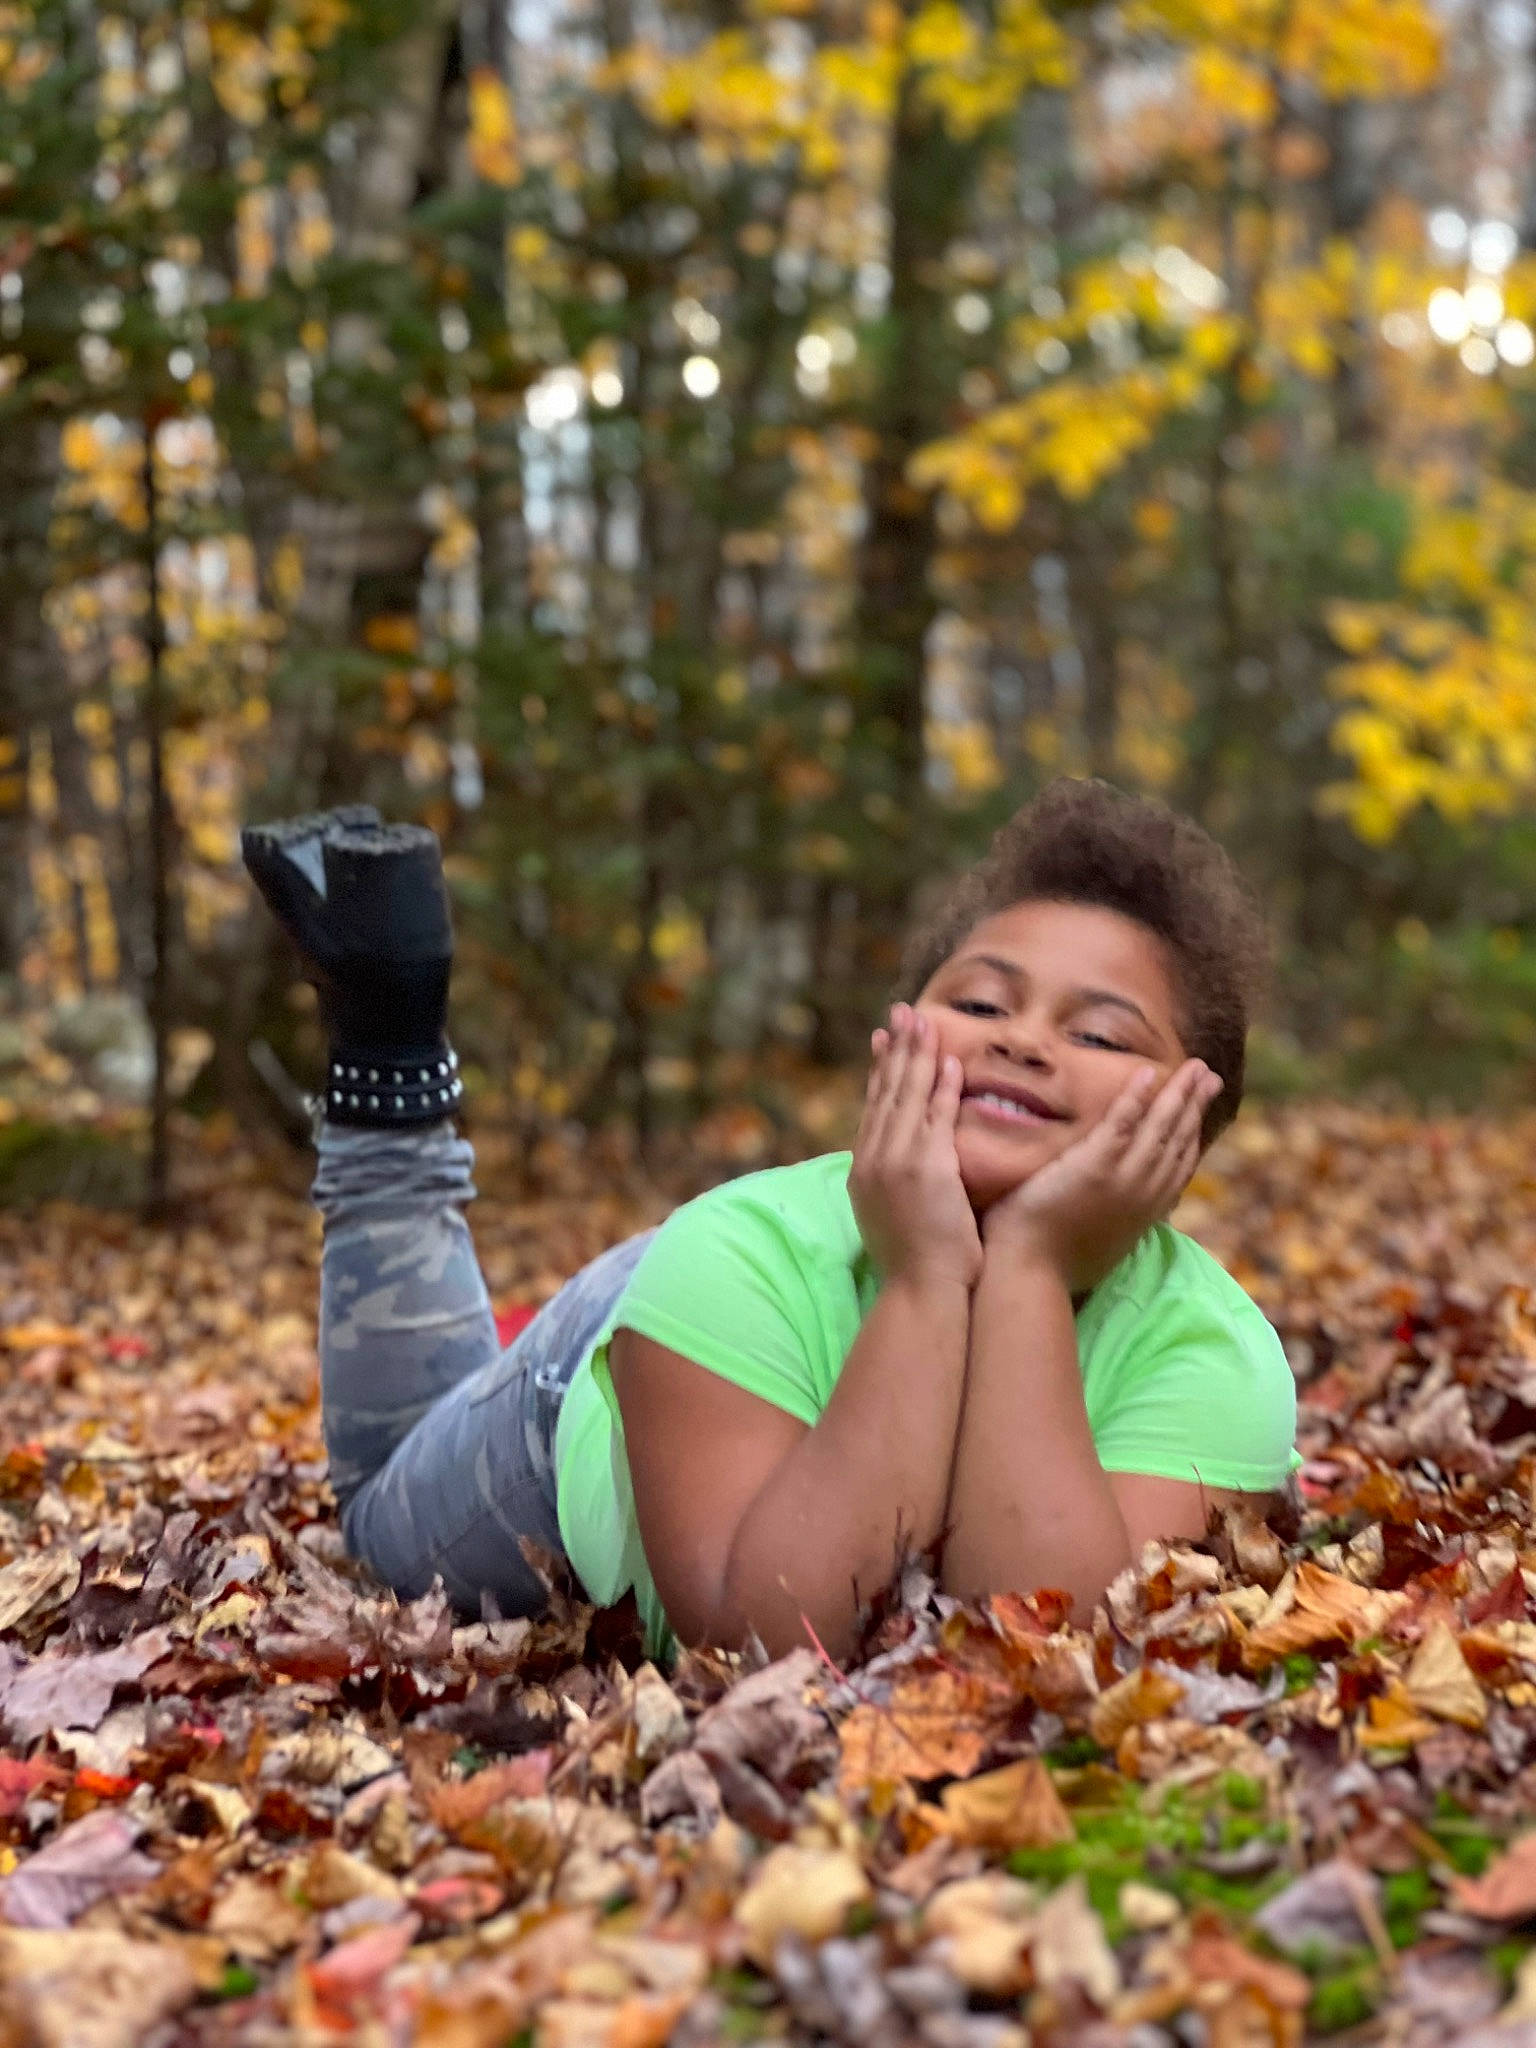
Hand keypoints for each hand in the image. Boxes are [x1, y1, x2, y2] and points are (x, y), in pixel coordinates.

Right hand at [848, 1003, 983, 1293]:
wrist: (920, 1291)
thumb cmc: (915, 1267)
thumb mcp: (889, 1219)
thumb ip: (893, 1188)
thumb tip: (902, 1175)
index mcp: (863, 1172)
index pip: (873, 1109)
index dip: (879, 1072)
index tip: (883, 1040)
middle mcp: (874, 1160)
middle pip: (886, 1092)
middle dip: (895, 1049)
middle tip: (902, 1012)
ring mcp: (898, 1161)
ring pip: (908, 1096)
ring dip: (917, 1056)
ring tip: (925, 1021)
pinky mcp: (926, 1167)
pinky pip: (936, 1116)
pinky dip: (942, 1087)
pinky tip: (950, 1062)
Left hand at [981, 1059, 1221, 1293]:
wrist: (1030, 1273)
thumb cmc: (1054, 1264)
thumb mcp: (1102, 1244)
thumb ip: (1116, 1220)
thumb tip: (1119, 1211)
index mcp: (1146, 1212)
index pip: (1178, 1165)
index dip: (1192, 1132)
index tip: (1199, 1108)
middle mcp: (1144, 1194)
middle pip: (1177, 1140)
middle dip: (1194, 1105)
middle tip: (1207, 1075)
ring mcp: (1123, 1179)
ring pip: (1159, 1127)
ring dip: (1178, 1093)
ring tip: (1193, 1066)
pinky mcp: (1095, 1166)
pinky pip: (1123, 1123)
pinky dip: (1137, 1097)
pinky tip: (1149, 1073)